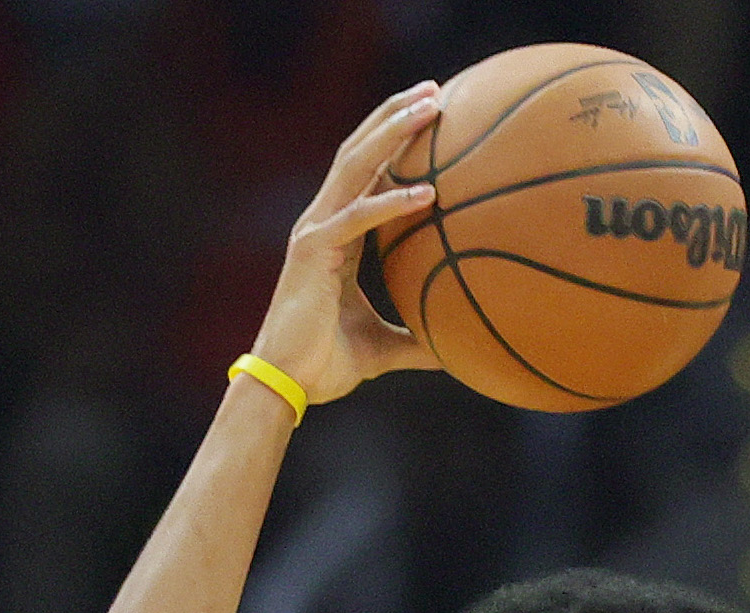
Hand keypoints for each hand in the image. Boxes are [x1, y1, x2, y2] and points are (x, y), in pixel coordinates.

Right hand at [248, 84, 445, 405]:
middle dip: (397, 116)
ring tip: (430, 108)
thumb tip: (458, 349)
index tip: (435, 119)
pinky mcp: (312, 251)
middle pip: (362, 151)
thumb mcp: (387, 347)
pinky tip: (428, 194)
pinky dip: (391, 203)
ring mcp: (315, 230)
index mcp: (340, 234)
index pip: (370, 172)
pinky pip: (358, 219)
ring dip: (393, 134)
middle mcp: (325, 220)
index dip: (397, 141)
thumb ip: (419, 339)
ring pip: (356, 166)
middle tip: (437, 90)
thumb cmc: (330, 363)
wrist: (291, 384)